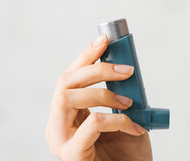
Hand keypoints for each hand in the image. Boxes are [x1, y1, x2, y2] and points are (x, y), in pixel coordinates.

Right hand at [46, 34, 152, 160]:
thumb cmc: (127, 155)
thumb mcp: (125, 118)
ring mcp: (59, 141)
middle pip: (64, 83)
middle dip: (95, 69)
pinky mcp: (70, 154)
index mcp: (64, 115)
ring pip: (68, 98)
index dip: (85, 56)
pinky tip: (134, 126)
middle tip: (126, 69)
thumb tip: (125, 68)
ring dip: (103, 92)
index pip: (68, 78)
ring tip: (128, 102)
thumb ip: (119, 97)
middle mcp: (55, 126)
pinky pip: (91, 124)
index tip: (104, 39)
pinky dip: (116, 119)